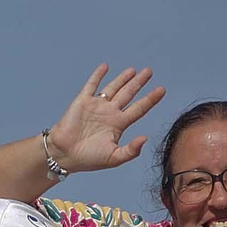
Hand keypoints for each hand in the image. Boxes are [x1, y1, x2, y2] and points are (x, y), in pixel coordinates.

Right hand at [44, 64, 165, 174]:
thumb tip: (145, 138)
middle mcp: (109, 113)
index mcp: (118, 124)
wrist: (64, 154)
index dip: (150, 99)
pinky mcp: (82, 102)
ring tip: (134, 70)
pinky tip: (105, 67)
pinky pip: (91, 85)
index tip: (162, 90)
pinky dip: (97, 75)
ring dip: (123, 78)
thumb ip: (131, 151)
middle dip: (139, 83)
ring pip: (113, 88)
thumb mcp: (114, 158)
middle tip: (149, 72)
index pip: (139, 108)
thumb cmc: (88, 159)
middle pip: (128, 94)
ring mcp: (96, 106)